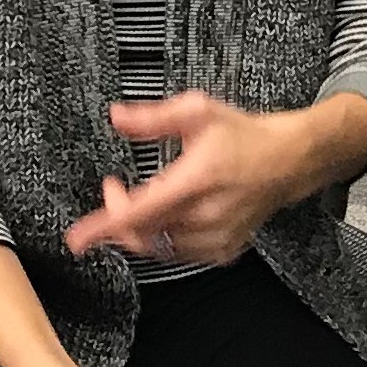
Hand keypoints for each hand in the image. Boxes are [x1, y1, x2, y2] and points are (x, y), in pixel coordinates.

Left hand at [63, 91, 345, 265]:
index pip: (141, 211)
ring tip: (138, 202)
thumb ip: (154, 117)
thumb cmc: (244, 134)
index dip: (104, 227)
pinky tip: (168, 217)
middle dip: (116, 220)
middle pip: (144, 235)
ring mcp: (218, 236)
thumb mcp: (199, 111)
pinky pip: (181, 254)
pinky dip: (165, 240)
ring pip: (160, 248)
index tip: (76, 240)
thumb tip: (117, 117)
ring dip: (139, 230)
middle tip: (113, 192)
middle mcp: (208, 214)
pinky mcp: (226, 249)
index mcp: (199, 178)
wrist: (291, 159)